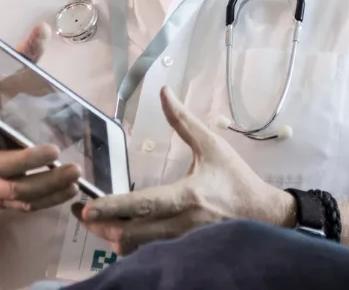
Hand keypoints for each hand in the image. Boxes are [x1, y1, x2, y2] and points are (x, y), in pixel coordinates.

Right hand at [0, 23, 81, 213]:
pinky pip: (29, 206)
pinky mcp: (7, 201)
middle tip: (52, 151)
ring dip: (47, 184)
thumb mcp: (4, 88)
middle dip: (25, 161)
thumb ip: (21, 60)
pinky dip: (51, 200)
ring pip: (16, 191)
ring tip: (75, 171)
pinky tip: (74, 189)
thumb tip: (43, 28)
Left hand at [77, 86, 293, 255]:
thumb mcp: (213, 147)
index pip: (144, 205)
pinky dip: (131, 245)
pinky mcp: (184, 253)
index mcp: (189, 196)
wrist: (264, 215)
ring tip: (100, 223)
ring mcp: (183, 243)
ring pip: (136, 249)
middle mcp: (183, 223)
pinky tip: (124, 232)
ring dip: (114, 237)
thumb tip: (165, 93)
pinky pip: (148, 254)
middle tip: (84, 215)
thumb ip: (184, 122)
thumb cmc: (236, 179)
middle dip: (102, 227)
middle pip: (131, 234)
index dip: (114, 207)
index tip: (88, 208)